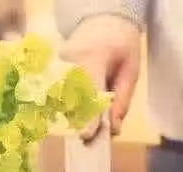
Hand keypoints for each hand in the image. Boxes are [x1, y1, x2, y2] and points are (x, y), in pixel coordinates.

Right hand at [61, 14, 140, 137]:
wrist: (101, 23)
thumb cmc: (121, 46)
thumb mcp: (131, 70)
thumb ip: (122, 100)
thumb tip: (114, 130)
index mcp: (92, 57)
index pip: (89, 92)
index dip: (88, 116)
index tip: (87, 136)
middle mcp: (68, 61)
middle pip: (71, 99)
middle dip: (81, 121)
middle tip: (90, 139)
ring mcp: (56, 65)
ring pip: (62, 99)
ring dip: (74, 116)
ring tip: (86, 128)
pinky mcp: (51, 70)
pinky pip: (58, 95)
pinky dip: (69, 108)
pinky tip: (78, 115)